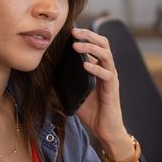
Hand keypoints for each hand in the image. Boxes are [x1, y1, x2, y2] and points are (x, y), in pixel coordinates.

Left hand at [69, 28, 130, 155]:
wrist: (106, 130)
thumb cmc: (93, 112)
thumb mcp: (76, 93)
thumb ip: (68, 81)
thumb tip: (50, 74)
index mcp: (100, 68)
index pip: (97, 45)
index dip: (86, 36)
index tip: (70, 31)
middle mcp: (108, 70)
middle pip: (104, 44)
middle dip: (89, 36)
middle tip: (74, 32)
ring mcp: (111, 79)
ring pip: (106, 56)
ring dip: (91, 48)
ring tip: (76, 46)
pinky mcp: (112, 90)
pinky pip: (106, 75)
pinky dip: (96, 68)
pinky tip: (85, 65)